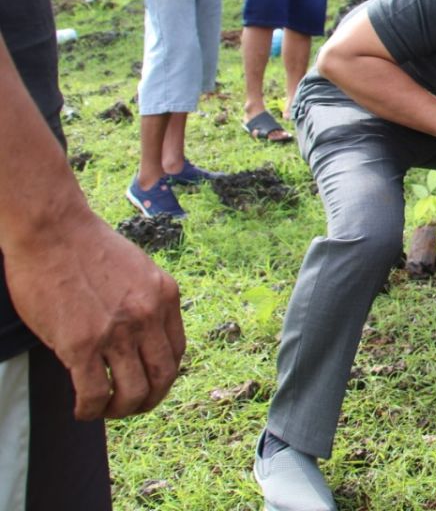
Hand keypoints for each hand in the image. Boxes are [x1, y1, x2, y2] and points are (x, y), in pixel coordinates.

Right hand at [6, 213, 184, 419]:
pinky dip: (90, 410)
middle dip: (148, 400)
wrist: (52, 230)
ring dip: (120, 410)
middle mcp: (148, 315)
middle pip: (163, 377)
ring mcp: (117, 332)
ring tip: (104, 411)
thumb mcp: (137, 270)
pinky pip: (94, 393)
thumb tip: (143, 336)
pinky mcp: (81, 344)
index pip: (177, 351)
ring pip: (133, 392)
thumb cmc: (86, 246)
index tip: (148, 383)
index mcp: (165, 296)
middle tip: (129, 406)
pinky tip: (81, 410)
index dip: (164, 376)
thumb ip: (145, 301)